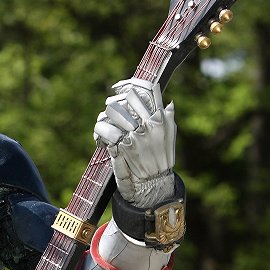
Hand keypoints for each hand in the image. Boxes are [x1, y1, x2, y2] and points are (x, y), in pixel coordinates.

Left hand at [94, 80, 176, 208]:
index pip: (148, 92)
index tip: (122, 86)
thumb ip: (168, 119)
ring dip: (106, 115)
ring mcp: (135, 136)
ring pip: (114, 112)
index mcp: (160, 120)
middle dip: (116, 100)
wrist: (154, 184)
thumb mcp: (170, 137)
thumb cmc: (161, 159)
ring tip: (104, 119)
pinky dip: (100, 131)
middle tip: (111, 103)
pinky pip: (107, 131)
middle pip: (127, 99)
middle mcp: (148, 125)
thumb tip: (169, 103)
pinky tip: (100, 136)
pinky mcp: (122, 147)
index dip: (132, 85)